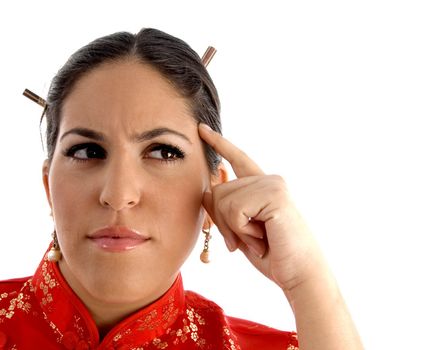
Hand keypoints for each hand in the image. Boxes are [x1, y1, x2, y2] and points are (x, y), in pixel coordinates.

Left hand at [199, 123, 325, 291]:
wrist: (299, 274)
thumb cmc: (271, 254)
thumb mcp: (239, 230)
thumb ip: (222, 210)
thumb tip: (206, 190)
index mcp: (261, 186)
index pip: (237, 159)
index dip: (219, 144)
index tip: (201, 129)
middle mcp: (268, 179)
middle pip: (217, 191)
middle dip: (223, 222)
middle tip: (248, 239)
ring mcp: (272, 184)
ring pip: (222, 200)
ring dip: (235, 229)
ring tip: (259, 238)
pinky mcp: (274, 194)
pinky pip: (235, 210)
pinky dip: (242, 230)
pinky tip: (262, 237)